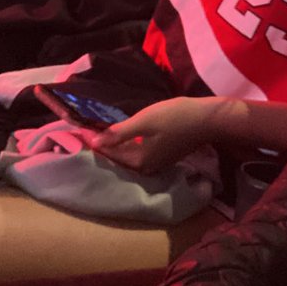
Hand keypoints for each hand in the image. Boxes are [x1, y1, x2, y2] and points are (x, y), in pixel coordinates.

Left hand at [92, 96, 214, 173]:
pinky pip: (141, 154)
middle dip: (105, 147)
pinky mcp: (165, 156)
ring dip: (117, 147)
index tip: (80, 133)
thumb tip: (94, 142)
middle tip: (88, 133)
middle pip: (120, 159)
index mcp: (139, 161)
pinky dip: (130, 146)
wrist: (206, 120)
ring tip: (103, 133)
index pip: (110, 154)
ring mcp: (158, 164)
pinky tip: (127, 136)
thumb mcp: (144, 121)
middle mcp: (147, 168)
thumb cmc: (175, 117)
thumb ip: (119, 133)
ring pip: (130, 157)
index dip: (96, 143)